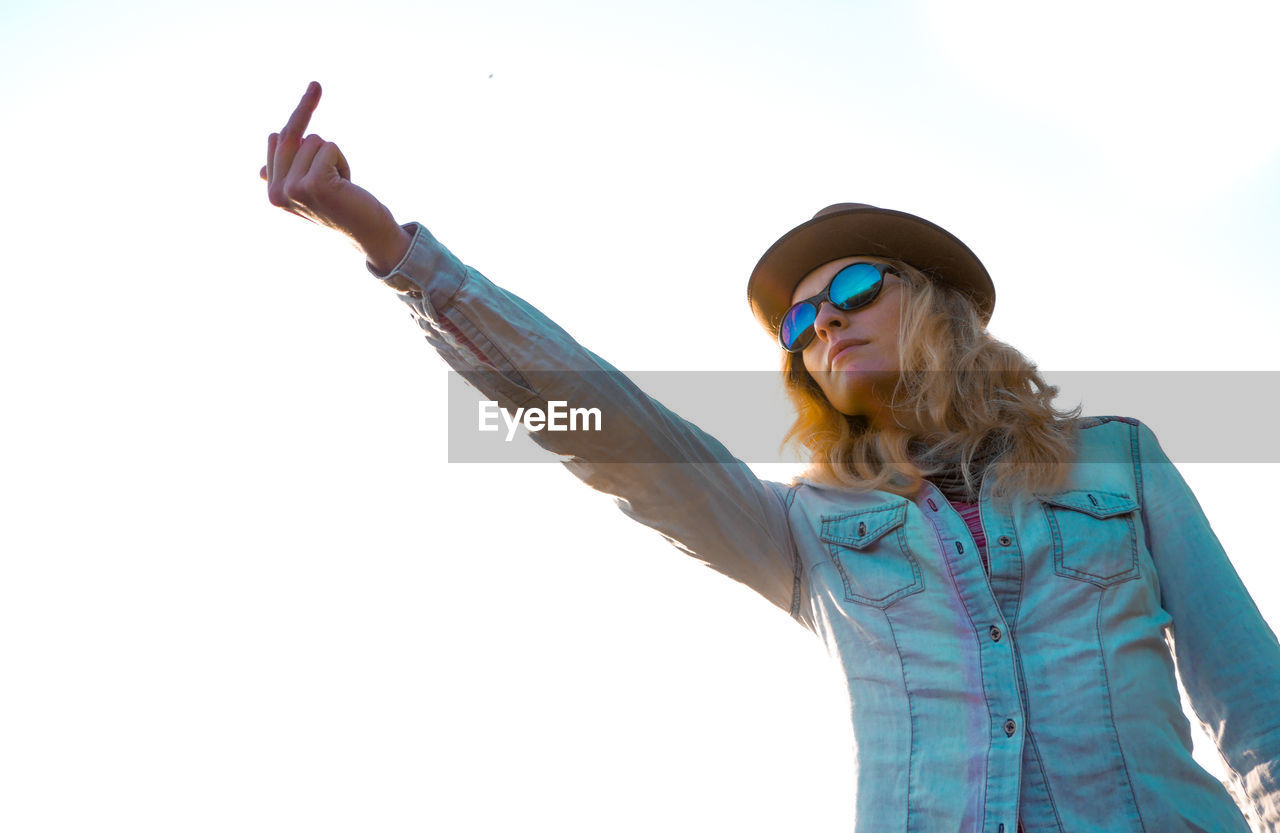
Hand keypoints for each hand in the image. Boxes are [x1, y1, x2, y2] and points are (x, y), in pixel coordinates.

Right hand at [261, 82, 410, 273]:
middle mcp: (278, 192)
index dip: (298, 131)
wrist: (368, 233)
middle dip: (317, 143)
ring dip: (333, 158)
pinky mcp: (314, 183)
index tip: (313, 138)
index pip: (275, 139)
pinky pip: (329, 147)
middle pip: (290, 136)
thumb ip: (285, 178)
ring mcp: (294, 189)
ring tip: (338, 185)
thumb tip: (261, 172)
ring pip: (313, 140)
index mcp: (273, 192)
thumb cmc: (341, 206)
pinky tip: (345, 184)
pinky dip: (342, 161)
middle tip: (328, 161)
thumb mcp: (309, 190)